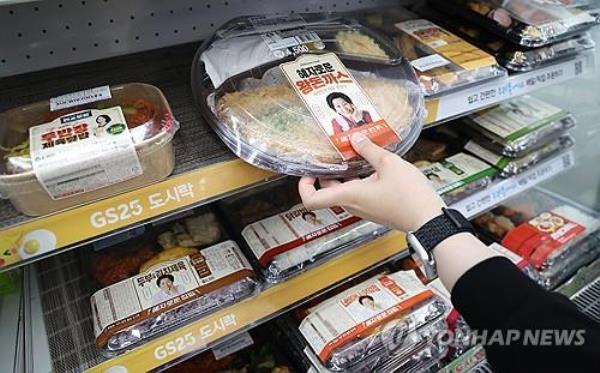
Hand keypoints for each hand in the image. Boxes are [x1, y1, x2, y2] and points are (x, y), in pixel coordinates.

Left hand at [299, 133, 445, 231]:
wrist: (429, 220)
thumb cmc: (410, 197)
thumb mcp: (389, 164)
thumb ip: (369, 150)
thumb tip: (356, 139)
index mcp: (349, 195)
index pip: (312, 200)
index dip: (303, 186)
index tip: (308, 172)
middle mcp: (353, 205)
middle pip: (328, 192)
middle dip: (327, 173)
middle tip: (334, 155)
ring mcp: (364, 209)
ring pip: (344, 192)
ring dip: (344, 175)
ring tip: (355, 156)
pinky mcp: (376, 209)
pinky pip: (358, 195)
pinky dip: (358, 181)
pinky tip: (372, 167)